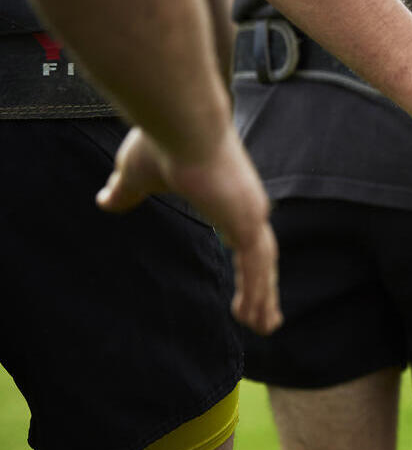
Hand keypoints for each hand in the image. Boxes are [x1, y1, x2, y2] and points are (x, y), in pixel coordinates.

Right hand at [96, 127, 281, 333]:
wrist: (179, 123)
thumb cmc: (161, 142)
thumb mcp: (137, 175)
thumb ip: (127, 191)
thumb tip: (105, 201)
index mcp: (229, 196)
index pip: (245, 237)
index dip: (250, 262)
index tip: (252, 284)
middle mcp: (247, 206)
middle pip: (261, 255)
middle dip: (265, 286)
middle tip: (268, 316)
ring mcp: (250, 213)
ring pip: (263, 266)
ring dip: (264, 298)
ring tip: (265, 327)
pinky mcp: (246, 222)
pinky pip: (256, 267)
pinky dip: (258, 293)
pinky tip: (255, 317)